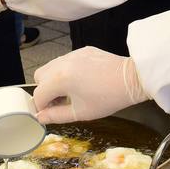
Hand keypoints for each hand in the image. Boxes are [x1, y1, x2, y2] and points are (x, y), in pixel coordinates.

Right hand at [33, 47, 147, 123]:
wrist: (130, 80)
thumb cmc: (108, 97)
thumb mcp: (80, 112)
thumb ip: (56, 116)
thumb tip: (41, 118)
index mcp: (60, 79)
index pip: (38, 95)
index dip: (41, 108)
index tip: (49, 114)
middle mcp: (62, 63)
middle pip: (39, 78)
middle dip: (45, 91)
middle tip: (58, 103)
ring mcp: (71, 54)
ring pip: (50, 67)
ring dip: (53, 81)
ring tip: (70, 93)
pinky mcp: (81, 50)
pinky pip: (64, 61)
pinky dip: (66, 72)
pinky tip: (80, 81)